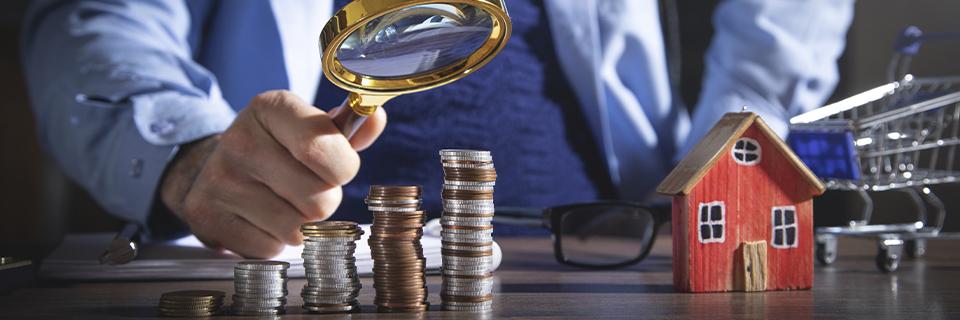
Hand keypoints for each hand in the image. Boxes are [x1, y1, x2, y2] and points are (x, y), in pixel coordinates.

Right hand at [159, 90, 386, 257]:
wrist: (212, 167)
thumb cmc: (279, 148)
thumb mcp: (310, 127)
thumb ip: (349, 129)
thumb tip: (375, 118)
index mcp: (272, 108)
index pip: (326, 149)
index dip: (343, 168)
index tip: (337, 166)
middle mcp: (240, 139)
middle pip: (320, 199)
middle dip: (324, 201)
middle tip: (305, 188)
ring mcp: (220, 180)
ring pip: (297, 229)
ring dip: (300, 225)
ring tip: (283, 203)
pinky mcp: (206, 216)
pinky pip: (270, 248)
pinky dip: (274, 241)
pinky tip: (260, 219)